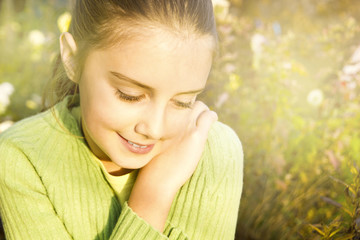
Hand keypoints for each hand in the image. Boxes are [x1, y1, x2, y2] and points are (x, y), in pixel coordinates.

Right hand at [128, 101, 216, 231]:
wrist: (157, 178)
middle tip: (195, 115)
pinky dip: (211, 117)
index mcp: (160, 118)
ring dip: (203, 111)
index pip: (174, 100)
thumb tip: (166, 125)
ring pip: (200, 106)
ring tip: (203, 119)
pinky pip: (209, 116)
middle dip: (192, 106)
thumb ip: (160, 129)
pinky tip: (211, 120)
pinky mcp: (196, 135)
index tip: (182, 112)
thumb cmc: (153, 163)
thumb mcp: (151, 140)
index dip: (180, 105)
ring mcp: (185, 125)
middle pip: (188, 100)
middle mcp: (172, 118)